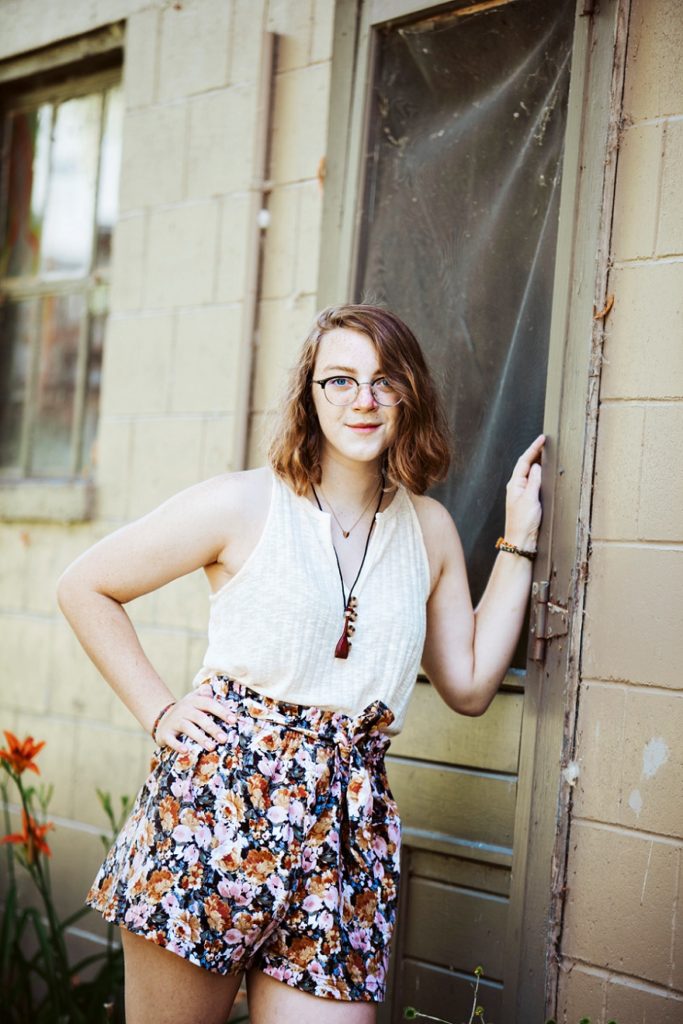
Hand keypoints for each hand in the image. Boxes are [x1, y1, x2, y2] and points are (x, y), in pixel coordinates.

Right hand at [154, 683, 234, 752]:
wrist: (161, 718)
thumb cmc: (186, 710)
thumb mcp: (194, 698)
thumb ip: (205, 693)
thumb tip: (213, 691)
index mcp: (193, 700)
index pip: (209, 703)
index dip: (221, 711)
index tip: (233, 720)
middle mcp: (184, 709)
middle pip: (200, 717)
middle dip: (213, 728)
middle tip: (225, 738)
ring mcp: (174, 721)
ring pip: (187, 728)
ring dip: (200, 738)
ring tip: (212, 747)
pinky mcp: (165, 734)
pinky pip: (171, 740)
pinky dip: (178, 745)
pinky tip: (186, 751)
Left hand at [504, 434, 544, 549]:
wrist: (521, 541)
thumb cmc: (523, 523)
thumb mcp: (530, 499)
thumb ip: (534, 481)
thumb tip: (536, 466)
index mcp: (515, 484)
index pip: (524, 461)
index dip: (533, 448)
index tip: (542, 438)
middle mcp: (517, 487)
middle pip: (526, 465)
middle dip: (535, 452)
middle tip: (545, 442)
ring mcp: (522, 494)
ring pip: (530, 473)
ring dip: (537, 462)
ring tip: (546, 452)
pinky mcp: (528, 501)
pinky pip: (534, 482)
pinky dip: (539, 474)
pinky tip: (544, 473)